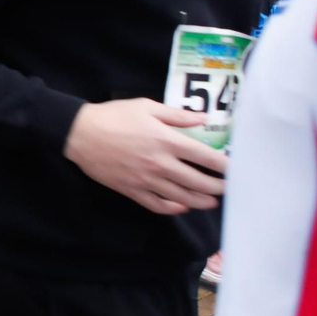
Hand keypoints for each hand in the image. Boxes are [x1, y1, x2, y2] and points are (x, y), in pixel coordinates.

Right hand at [63, 99, 228, 214]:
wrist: (80, 134)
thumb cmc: (114, 116)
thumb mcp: (146, 107)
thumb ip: (177, 115)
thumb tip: (203, 120)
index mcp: (167, 141)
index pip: (206, 158)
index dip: (225, 165)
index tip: (236, 168)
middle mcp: (161, 164)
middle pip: (199, 182)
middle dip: (218, 187)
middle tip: (228, 187)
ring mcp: (147, 180)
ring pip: (183, 197)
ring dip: (202, 201)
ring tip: (212, 201)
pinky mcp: (133, 190)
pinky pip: (159, 205)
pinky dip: (174, 208)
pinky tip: (182, 205)